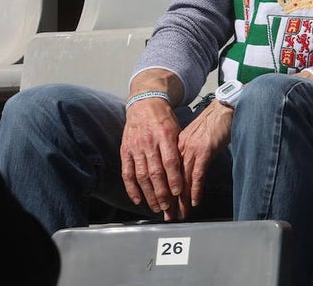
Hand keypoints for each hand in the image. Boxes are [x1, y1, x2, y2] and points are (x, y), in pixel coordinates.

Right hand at [120, 98, 185, 219]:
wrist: (144, 104)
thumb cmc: (165, 119)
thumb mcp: (177, 129)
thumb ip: (179, 148)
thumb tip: (188, 170)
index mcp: (165, 136)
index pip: (170, 161)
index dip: (174, 178)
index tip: (179, 193)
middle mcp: (149, 143)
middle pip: (155, 172)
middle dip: (162, 192)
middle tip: (168, 207)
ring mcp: (135, 148)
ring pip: (141, 175)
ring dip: (148, 194)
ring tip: (156, 207)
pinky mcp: (125, 151)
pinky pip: (127, 173)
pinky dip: (131, 188)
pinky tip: (138, 200)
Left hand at [175, 100, 234, 216]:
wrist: (224, 108)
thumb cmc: (214, 123)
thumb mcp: (197, 138)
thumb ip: (190, 153)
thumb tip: (189, 170)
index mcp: (177, 146)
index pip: (168, 174)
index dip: (166, 192)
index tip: (165, 206)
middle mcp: (181, 149)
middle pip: (173, 180)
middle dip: (171, 201)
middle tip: (169, 216)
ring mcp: (192, 150)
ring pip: (183, 180)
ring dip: (182, 200)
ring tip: (181, 214)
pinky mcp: (204, 151)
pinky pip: (197, 174)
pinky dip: (196, 189)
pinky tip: (195, 201)